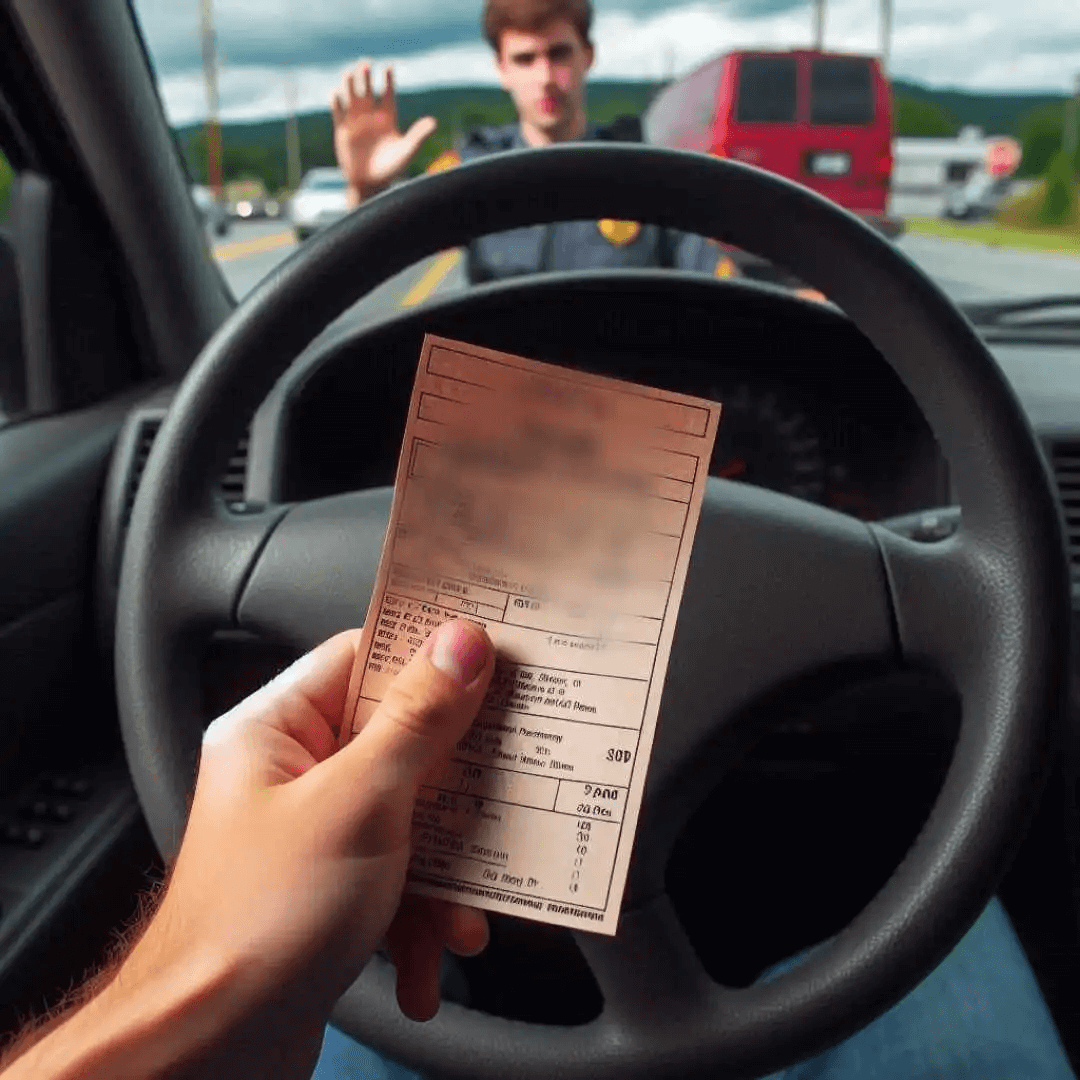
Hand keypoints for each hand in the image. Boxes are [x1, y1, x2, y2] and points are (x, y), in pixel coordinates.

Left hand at [93, 620, 493, 1076]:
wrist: (209, 1053)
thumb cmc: (253, 927)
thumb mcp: (357, 804)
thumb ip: (415, 721)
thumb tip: (460, 646)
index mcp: (276, 730)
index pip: (363, 656)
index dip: (430, 653)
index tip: (492, 654)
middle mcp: (293, 773)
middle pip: (401, 739)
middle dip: (455, 780)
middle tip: (503, 779)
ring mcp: (315, 833)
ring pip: (412, 815)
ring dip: (448, 865)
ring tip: (458, 908)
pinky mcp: (334, 889)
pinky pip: (402, 874)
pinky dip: (425, 913)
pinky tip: (428, 954)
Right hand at [332, 61, 437, 201]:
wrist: (370, 182)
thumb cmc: (391, 168)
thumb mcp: (407, 151)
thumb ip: (418, 136)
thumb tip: (434, 122)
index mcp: (388, 118)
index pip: (388, 93)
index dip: (388, 79)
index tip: (389, 66)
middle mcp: (371, 115)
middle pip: (367, 89)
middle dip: (366, 75)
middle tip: (366, 63)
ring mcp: (356, 121)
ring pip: (352, 95)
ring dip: (350, 83)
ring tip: (351, 72)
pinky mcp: (342, 129)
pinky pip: (338, 111)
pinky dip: (337, 101)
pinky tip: (338, 94)